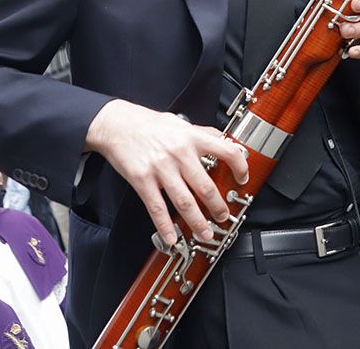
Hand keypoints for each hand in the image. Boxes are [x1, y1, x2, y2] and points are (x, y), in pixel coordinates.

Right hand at [85, 100, 250, 245]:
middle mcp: (179, 154)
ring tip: (205, 233)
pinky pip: (157, 208)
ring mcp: (161, 169)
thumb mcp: (180, 122)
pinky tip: (172, 237)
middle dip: (218, 207)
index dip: (240, 167)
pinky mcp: (142, 180)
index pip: (226, 151)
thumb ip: (202, 132)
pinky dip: (165, 226)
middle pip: (206, 186)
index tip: (243, 179)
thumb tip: (222, 139)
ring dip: (197, 222)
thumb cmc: (148, 124)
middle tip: (223, 217)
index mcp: (192, 138)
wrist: (116, 124)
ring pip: (185, 202)